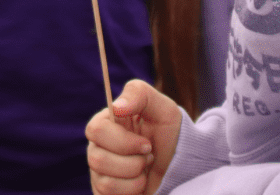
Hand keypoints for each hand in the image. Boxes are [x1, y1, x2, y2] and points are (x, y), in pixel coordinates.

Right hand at [86, 80, 180, 194]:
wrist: (184, 167)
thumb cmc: (172, 134)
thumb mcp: (163, 108)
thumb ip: (138, 94)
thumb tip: (116, 107)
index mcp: (107, 123)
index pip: (95, 130)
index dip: (122, 141)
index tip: (147, 144)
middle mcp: (99, 146)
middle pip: (96, 158)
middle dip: (131, 162)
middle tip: (148, 157)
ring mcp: (101, 171)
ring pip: (105, 182)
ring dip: (134, 179)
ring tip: (145, 170)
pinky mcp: (105, 191)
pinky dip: (131, 192)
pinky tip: (140, 184)